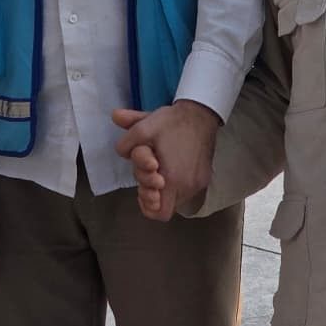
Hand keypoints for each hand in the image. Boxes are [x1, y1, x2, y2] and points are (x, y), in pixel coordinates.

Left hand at [113, 100, 219, 220]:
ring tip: (161, 168)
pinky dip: (178, 183)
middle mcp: (188, 186)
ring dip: (167, 189)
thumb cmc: (172, 123)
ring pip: (178, 198)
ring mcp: (199, 183)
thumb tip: (120, 151)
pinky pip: (188, 189)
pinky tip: (173, 165)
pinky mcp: (205, 177)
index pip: (160, 212)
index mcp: (172, 179)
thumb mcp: (143, 127)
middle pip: (168, 205)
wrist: (200, 113)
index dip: (148, 206)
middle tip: (149, 173)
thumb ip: (126, 142)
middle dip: (154, 193)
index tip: (143, 189)